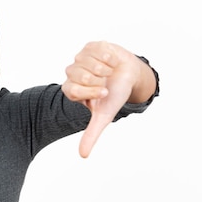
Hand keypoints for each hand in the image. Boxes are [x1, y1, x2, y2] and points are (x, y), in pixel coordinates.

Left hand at [62, 41, 142, 157]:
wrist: (129, 76)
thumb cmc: (114, 94)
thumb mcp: (104, 116)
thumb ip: (91, 134)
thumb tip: (83, 156)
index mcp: (71, 89)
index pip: (72, 90)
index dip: (91, 91)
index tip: (103, 93)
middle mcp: (72, 73)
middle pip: (79, 74)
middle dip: (98, 79)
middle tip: (106, 81)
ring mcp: (80, 58)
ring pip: (89, 62)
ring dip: (105, 69)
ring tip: (110, 71)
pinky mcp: (90, 46)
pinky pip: (99, 50)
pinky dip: (110, 57)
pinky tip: (112, 61)